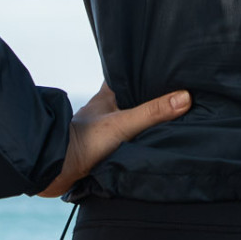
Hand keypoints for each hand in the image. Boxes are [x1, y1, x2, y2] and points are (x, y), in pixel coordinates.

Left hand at [37, 81, 191, 198]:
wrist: (55, 170)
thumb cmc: (84, 141)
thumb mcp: (123, 124)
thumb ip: (153, 112)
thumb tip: (185, 97)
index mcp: (107, 94)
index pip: (129, 75)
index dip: (147, 72)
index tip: (167, 68)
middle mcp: (106, 109)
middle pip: (134, 99)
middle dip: (151, 99)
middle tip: (177, 96)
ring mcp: (104, 128)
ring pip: (131, 120)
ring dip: (145, 122)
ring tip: (171, 119)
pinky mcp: (103, 147)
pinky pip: (127, 139)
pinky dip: (139, 139)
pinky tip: (152, 143)